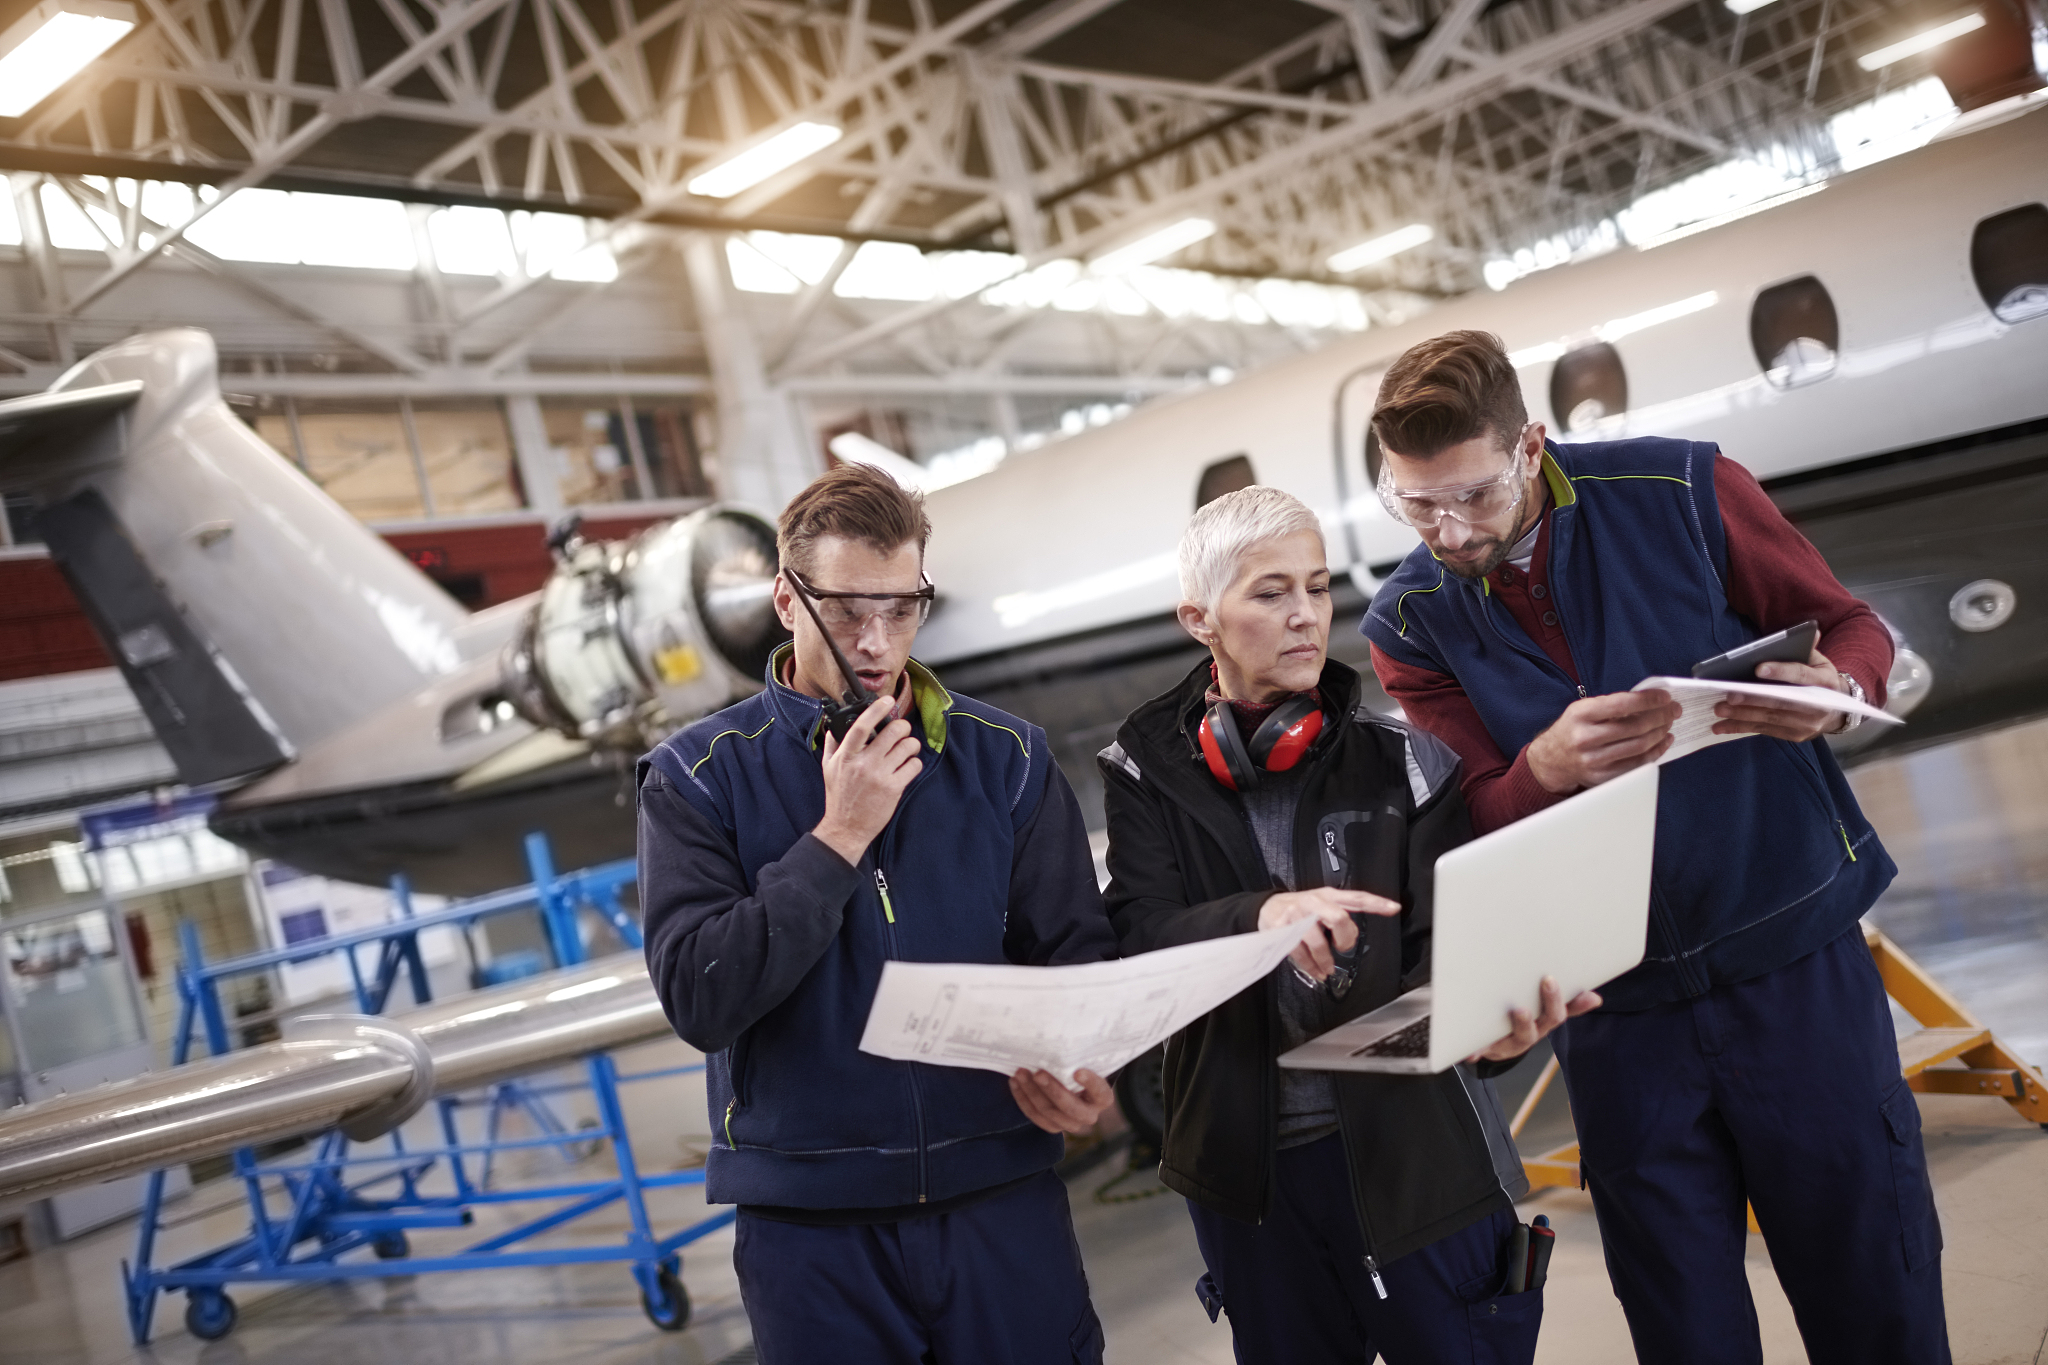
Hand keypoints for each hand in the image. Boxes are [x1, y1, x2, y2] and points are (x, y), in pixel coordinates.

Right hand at [812, 697, 921, 863]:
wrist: (846, 827)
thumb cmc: (838, 797)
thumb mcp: (828, 768)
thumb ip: (832, 744)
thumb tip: (835, 725)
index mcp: (846, 756)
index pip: (861, 726)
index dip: (876, 710)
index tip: (887, 701)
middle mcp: (863, 764)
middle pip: (893, 732)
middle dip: (902, 727)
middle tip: (902, 731)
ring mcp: (880, 776)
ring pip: (907, 747)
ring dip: (911, 745)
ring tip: (907, 749)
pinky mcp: (894, 789)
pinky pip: (914, 766)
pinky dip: (914, 763)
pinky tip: (907, 767)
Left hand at [1010, 1067, 1113, 1134]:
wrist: (1071, 1083)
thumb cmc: (1079, 1068)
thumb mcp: (1084, 1062)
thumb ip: (1078, 1057)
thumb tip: (1063, 1033)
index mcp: (1102, 1098)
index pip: (1100, 1092)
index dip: (1090, 1083)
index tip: (1077, 1072)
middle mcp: (1089, 1115)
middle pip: (1071, 1108)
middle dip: (1053, 1090)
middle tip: (1038, 1073)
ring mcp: (1070, 1123)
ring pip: (1049, 1112)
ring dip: (1032, 1092)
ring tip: (1020, 1073)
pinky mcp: (1052, 1126)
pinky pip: (1035, 1116)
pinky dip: (1023, 1099)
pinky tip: (1015, 1082)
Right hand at [1259, 887, 1399, 981]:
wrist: (1266, 907)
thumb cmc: (1300, 910)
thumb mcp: (1321, 905)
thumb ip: (1339, 917)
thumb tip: (1351, 937)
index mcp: (1328, 896)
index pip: (1356, 897)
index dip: (1375, 903)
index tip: (1394, 908)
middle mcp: (1313, 902)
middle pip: (1338, 918)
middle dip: (1344, 939)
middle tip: (1342, 948)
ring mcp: (1297, 915)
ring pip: (1318, 941)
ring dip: (1325, 960)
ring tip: (1327, 969)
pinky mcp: (1282, 929)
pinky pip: (1300, 953)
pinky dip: (1310, 966)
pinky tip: (1315, 971)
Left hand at [1466, 976, 1601, 1062]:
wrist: (1492, 1049)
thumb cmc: (1518, 1023)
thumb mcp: (1541, 1013)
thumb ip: (1564, 1003)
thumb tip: (1595, 998)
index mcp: (1542, 1024)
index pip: (1560, 1014)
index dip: (1572, 1004)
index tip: (1575, 989)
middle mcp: (1529, 1034)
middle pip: (1546, 1022)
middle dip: (1550, 1002)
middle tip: (1548, 981)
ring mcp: (1509, 1043)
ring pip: (1521, 1036)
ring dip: (1523, 1023)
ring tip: (1520, 1010)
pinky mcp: (1486, 1049)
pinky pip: (1482, 1051)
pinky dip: (1477, 1051)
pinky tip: (1472, 1052)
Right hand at [1526, 690, 1682, 793]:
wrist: (1552, 760)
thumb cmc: (1573, 730)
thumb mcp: (1583, 709)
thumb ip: (1612, 704)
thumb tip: (1650, 700)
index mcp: (1580, 715)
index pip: (1621, 705)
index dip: (1648, 700)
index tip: (1665, 697)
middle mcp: (1586, 738)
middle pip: (1635, 727)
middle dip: (1661, 716)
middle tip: (1674, 710)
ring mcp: (1594, 760)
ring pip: (1639, 746)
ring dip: (1661, 733)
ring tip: (1668, 723)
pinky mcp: (1603, 776)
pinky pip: (1638, 764)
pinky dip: (1655, 751)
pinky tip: (1662, 741)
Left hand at [1715, 648, 1846, 741]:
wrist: (1837, 711)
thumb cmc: (1820, 680)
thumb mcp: (1819, 662)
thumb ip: (1808, 649)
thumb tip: (1812, 631)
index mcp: (1825, 682)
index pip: (1801, 676)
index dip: (1780, 672)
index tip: (1757, 668)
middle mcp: (1819, 706)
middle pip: (1781, 702)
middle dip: (1753, 699)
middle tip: (1728, 695)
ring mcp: (1807, 724)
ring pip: (1770, 719)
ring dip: (1742, 716)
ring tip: (1718, 709)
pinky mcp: (1796, 735)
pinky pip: (1765, 731)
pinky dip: (1741, 728)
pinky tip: (1721, 726)